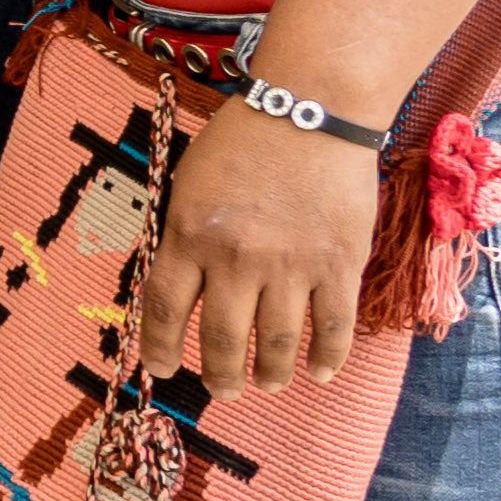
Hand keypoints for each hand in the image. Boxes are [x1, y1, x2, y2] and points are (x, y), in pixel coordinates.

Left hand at [133, 102, 380, 391]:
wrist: (310, 110)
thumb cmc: (242, 142)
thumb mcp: (189, 185)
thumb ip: (184, 238)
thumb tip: (180, 290)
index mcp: (189, 237)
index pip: (166, 310)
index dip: (161, 347)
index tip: (162, 368)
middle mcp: (237, 259)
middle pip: (223, 339)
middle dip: (221, 375)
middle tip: (222, 390)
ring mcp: (291, 266)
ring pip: (278, 343)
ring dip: (271, 373)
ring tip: (268, 383)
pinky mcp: (339, 265)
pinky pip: (333, 326)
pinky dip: (327, 356)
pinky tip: (320, 372)